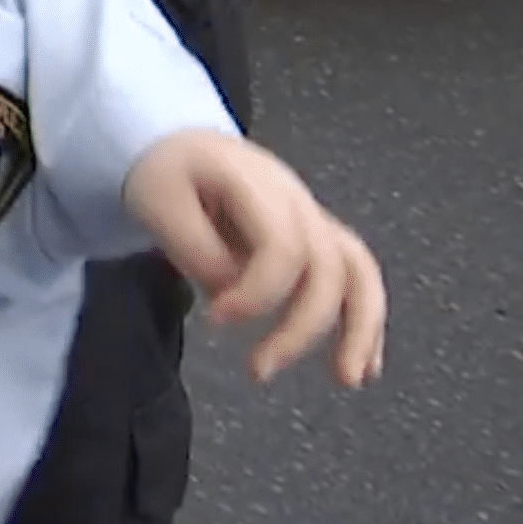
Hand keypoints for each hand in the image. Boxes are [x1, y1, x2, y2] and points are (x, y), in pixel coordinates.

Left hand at [125, 129, 385, 385]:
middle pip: (327, 267)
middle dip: (300, 328)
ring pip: (359, 270)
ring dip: (360, 328)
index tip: (215, 320)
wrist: (179, 145)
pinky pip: (355, 276)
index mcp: (257, 183)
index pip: (284, 247)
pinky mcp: (314, 238)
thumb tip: (232, 294)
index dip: (256, 293)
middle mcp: (297, 199)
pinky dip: (365, 321)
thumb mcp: (157, 203)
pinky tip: (363, 364)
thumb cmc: (164, 174)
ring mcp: (312, 217)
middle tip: (258, 371)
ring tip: (348, 378)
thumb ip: (196, 250)